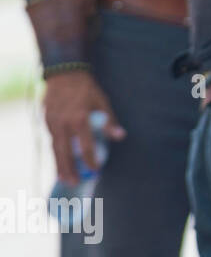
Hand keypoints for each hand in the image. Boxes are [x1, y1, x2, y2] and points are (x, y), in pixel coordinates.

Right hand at [42, 71, 125, 185]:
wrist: (64, 74)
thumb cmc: (87, 89)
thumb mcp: (102, 102)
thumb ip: (109, 121)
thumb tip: (120, 137)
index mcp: (79, 119)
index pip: (86, 146)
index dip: (91, 160)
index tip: (96, 170)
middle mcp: (63, 123)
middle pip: (65, 152)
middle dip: (70, 169)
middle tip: (75, 183)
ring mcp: (52, 122)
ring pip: (55, 148)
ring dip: (59, 165)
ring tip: (65, 178)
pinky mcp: (46, 121)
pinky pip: (51, 141)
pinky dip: (55, 153)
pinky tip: (60, 162)